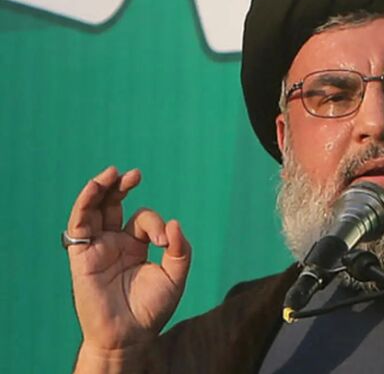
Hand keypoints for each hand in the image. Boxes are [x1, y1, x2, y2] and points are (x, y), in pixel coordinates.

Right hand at [66, 166, 190, 352]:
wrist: (129, 335)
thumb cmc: (152, 309)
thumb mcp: (175, 277)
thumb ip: (179, 250)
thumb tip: (174, 223)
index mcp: (136, 246)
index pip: (143, 220)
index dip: (154, 224)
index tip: (161, 241)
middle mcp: (115, 243)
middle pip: (113, 205)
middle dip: (121, 187)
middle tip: (134, 174)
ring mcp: (97, 248)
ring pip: (93, 210)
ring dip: (101, 189)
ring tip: (112, 173)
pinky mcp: (82, 255)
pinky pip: (79, 225)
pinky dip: (85, 204)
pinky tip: (96, 187)